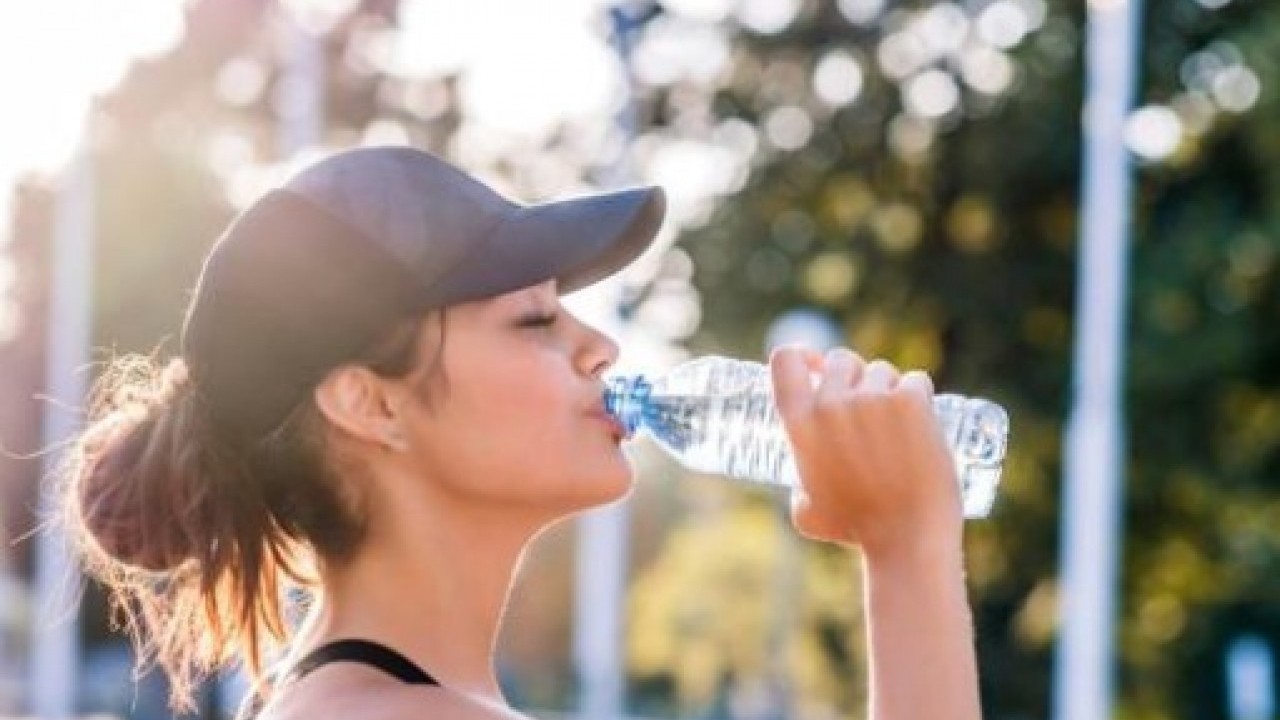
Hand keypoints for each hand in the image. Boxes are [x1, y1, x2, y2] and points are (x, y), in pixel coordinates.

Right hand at [769, 346, 962, 559]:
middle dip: (854, 378)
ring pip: (882, 370)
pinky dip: (920, 397)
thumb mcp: (806, 510)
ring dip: (889, 389)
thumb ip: (800, 482)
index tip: (814, 366)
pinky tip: (922, 424)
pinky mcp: (910, 400)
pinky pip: (916, 380)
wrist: (907, 538)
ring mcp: (871, 398)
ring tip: (898, 429)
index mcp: (799, 423)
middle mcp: (830, 403)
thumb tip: (802, 480)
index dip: (802, 357)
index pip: (786, 360)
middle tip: (869, 409)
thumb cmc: (856, 529)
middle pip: (841, 360)